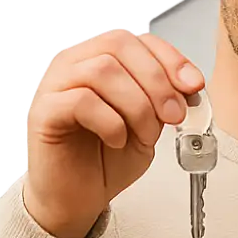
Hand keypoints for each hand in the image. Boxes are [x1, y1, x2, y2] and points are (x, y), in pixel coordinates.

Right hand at [24, 28, 204, 237]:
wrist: (77, 197)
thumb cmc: (105, 159)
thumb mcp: (149, 125)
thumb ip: (164, 101)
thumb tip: (189, 86)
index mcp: (100, 59)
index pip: (136, 39)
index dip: (170, 58)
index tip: (193, 85)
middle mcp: (75, 64)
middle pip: (119, 46)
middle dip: (157, 82)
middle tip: (174, 116)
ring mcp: (55, 85)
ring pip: (102, 70)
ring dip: (137, 105)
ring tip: (144, 134)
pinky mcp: (44, 112)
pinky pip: (80, 100)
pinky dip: (110, 122)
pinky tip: (117, 139)